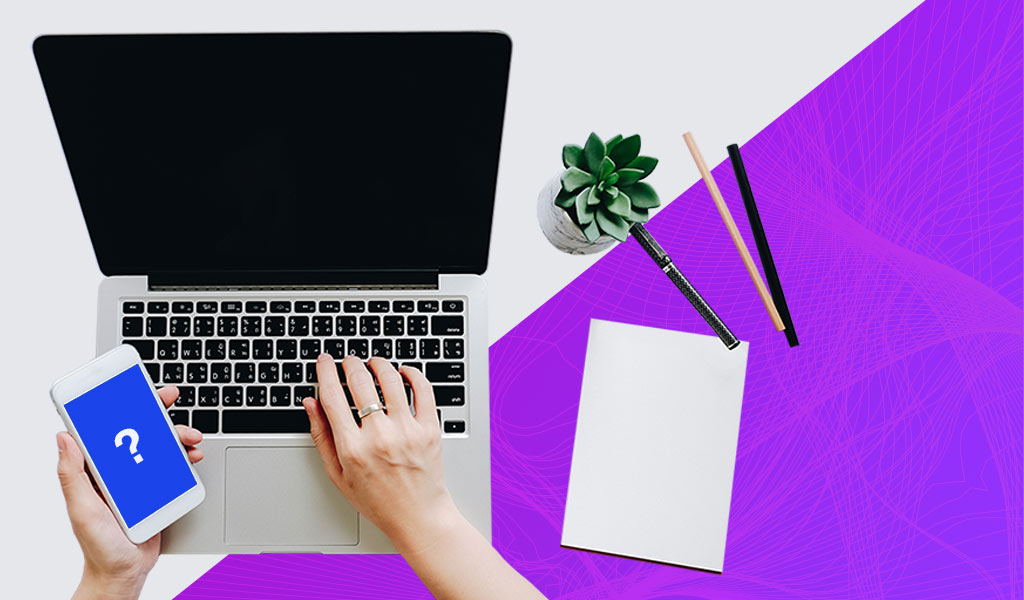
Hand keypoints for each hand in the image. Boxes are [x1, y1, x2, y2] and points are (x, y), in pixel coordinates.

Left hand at [57, 385, 202, 599]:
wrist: (124, 573)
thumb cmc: (98, 546)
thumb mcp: (82, 509)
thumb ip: (72, 474)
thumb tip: (63, 438)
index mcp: (96, 468)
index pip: (107, 428)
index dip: (121, 404)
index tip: (133, 388)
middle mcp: (119, 469)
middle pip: (139, 429)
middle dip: (156, 410)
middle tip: (169, 398)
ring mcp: (141, 477)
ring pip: (161, 444)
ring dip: (177, 434)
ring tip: (190, 437)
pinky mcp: (159, 488)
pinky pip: (175, 465)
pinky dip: (186, 456)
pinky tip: (192, 455)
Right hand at [303, 355, 459, 553]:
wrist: (417, 515)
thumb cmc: (377, 499)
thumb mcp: (338, 474)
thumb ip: (322, 436)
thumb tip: (310, 403)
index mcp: (353, 449)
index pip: (333, 397)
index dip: (325, 372)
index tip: (324, 361)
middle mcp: (380, 437)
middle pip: (360, 382)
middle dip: (350, 364)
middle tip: (348, 361)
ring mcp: (407, 431)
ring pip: (391, 379)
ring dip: (378, 364)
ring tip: (373, 363)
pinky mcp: (430, 429)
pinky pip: (423, 389)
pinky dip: (412, 374)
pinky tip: (403, 372)